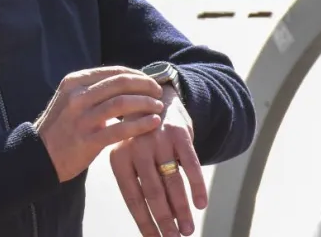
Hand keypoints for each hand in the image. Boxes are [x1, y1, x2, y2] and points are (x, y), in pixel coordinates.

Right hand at [35, 66, 164, 182]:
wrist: (40, 155)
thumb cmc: (62, 127)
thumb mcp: (71, 99)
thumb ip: (94, 89)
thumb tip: (127, 82)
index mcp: (75, 82)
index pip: (113, 72)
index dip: (137, 75)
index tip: (150, 82)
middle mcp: (77, 96)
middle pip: (120, 83)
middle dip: (145, 85)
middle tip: (159, 92)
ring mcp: (82, 118)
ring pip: (122, 103)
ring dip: (145, 103)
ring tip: (158, 107)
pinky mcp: (88, 139)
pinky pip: (120, 129)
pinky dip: (140, 124)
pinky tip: (153, 123)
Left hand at [109, 89, 206, 236]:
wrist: (155, 97)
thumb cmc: (141, 138)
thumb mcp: (129, 155)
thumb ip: (137, 182)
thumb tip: (152, 221)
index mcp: (119, 158)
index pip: (133, 198)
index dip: (145, 222)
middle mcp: (136, 148)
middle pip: (153, 193)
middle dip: (165, 221)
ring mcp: (158, 139)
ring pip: (172, 182)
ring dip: (181, 209)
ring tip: (188, 230)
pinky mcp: (179, 132)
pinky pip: (191, 164)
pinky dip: (197, 186)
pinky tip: (201, 204)